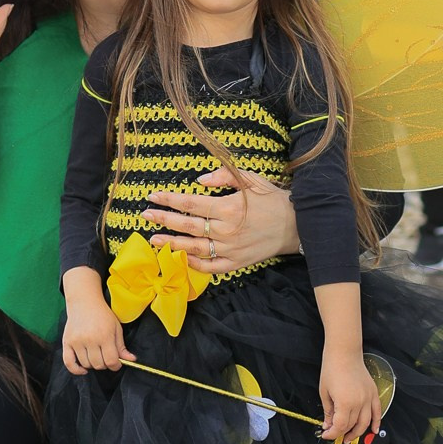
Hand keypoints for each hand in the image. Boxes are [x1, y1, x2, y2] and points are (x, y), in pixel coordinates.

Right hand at [62, 299, 135, 375]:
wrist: (84, 302)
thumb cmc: (102, 314)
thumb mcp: (116, 328)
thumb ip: (122, 346)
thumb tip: (131, 360)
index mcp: (105, 335)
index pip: (111, 361)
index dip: (116, 366)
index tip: (116, 364)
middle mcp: (90, 339)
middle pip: (99, 365)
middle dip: (105, 364)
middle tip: (106, 357)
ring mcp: (77, 341)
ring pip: (86, 364)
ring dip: (93, 365)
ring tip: (96, 356)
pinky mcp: (67, 342)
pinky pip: (69, 363)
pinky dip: (76, 370)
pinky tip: (83, 369)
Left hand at [142, 167, 299, 275]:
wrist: (296, 226)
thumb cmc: (272, 200)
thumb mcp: (251, 180)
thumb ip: (224, 176)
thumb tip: (199, 180)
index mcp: (228, 207)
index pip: (190, 204)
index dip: (169, 200)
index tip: (153, 197)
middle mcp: (226, 230)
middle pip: (188, 226)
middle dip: (164, 220)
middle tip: (145, 216)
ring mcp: (230, 249)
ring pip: (195, 248)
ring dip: (172, 244)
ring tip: (154, 239)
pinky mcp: (236, 263)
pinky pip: (210, 267)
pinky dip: (194, 265)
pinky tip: (180, 258)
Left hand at [319, 351, 380, 443]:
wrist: (344, 353)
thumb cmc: (333, 368)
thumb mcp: (325, 392)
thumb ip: (328, 411)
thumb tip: (328, 424)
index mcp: (345, 402)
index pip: (340, 426)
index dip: (332, 434)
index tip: (326, 434)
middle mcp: (359, 402)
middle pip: (352, 426)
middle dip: (342, 433)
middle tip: (335, 436)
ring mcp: (368, 398)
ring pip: (365, 423)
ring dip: (358, 432)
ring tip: (349, 437)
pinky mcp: (373, 393)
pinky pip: (377, 411)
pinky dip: (377, 422)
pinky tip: (373, 430)